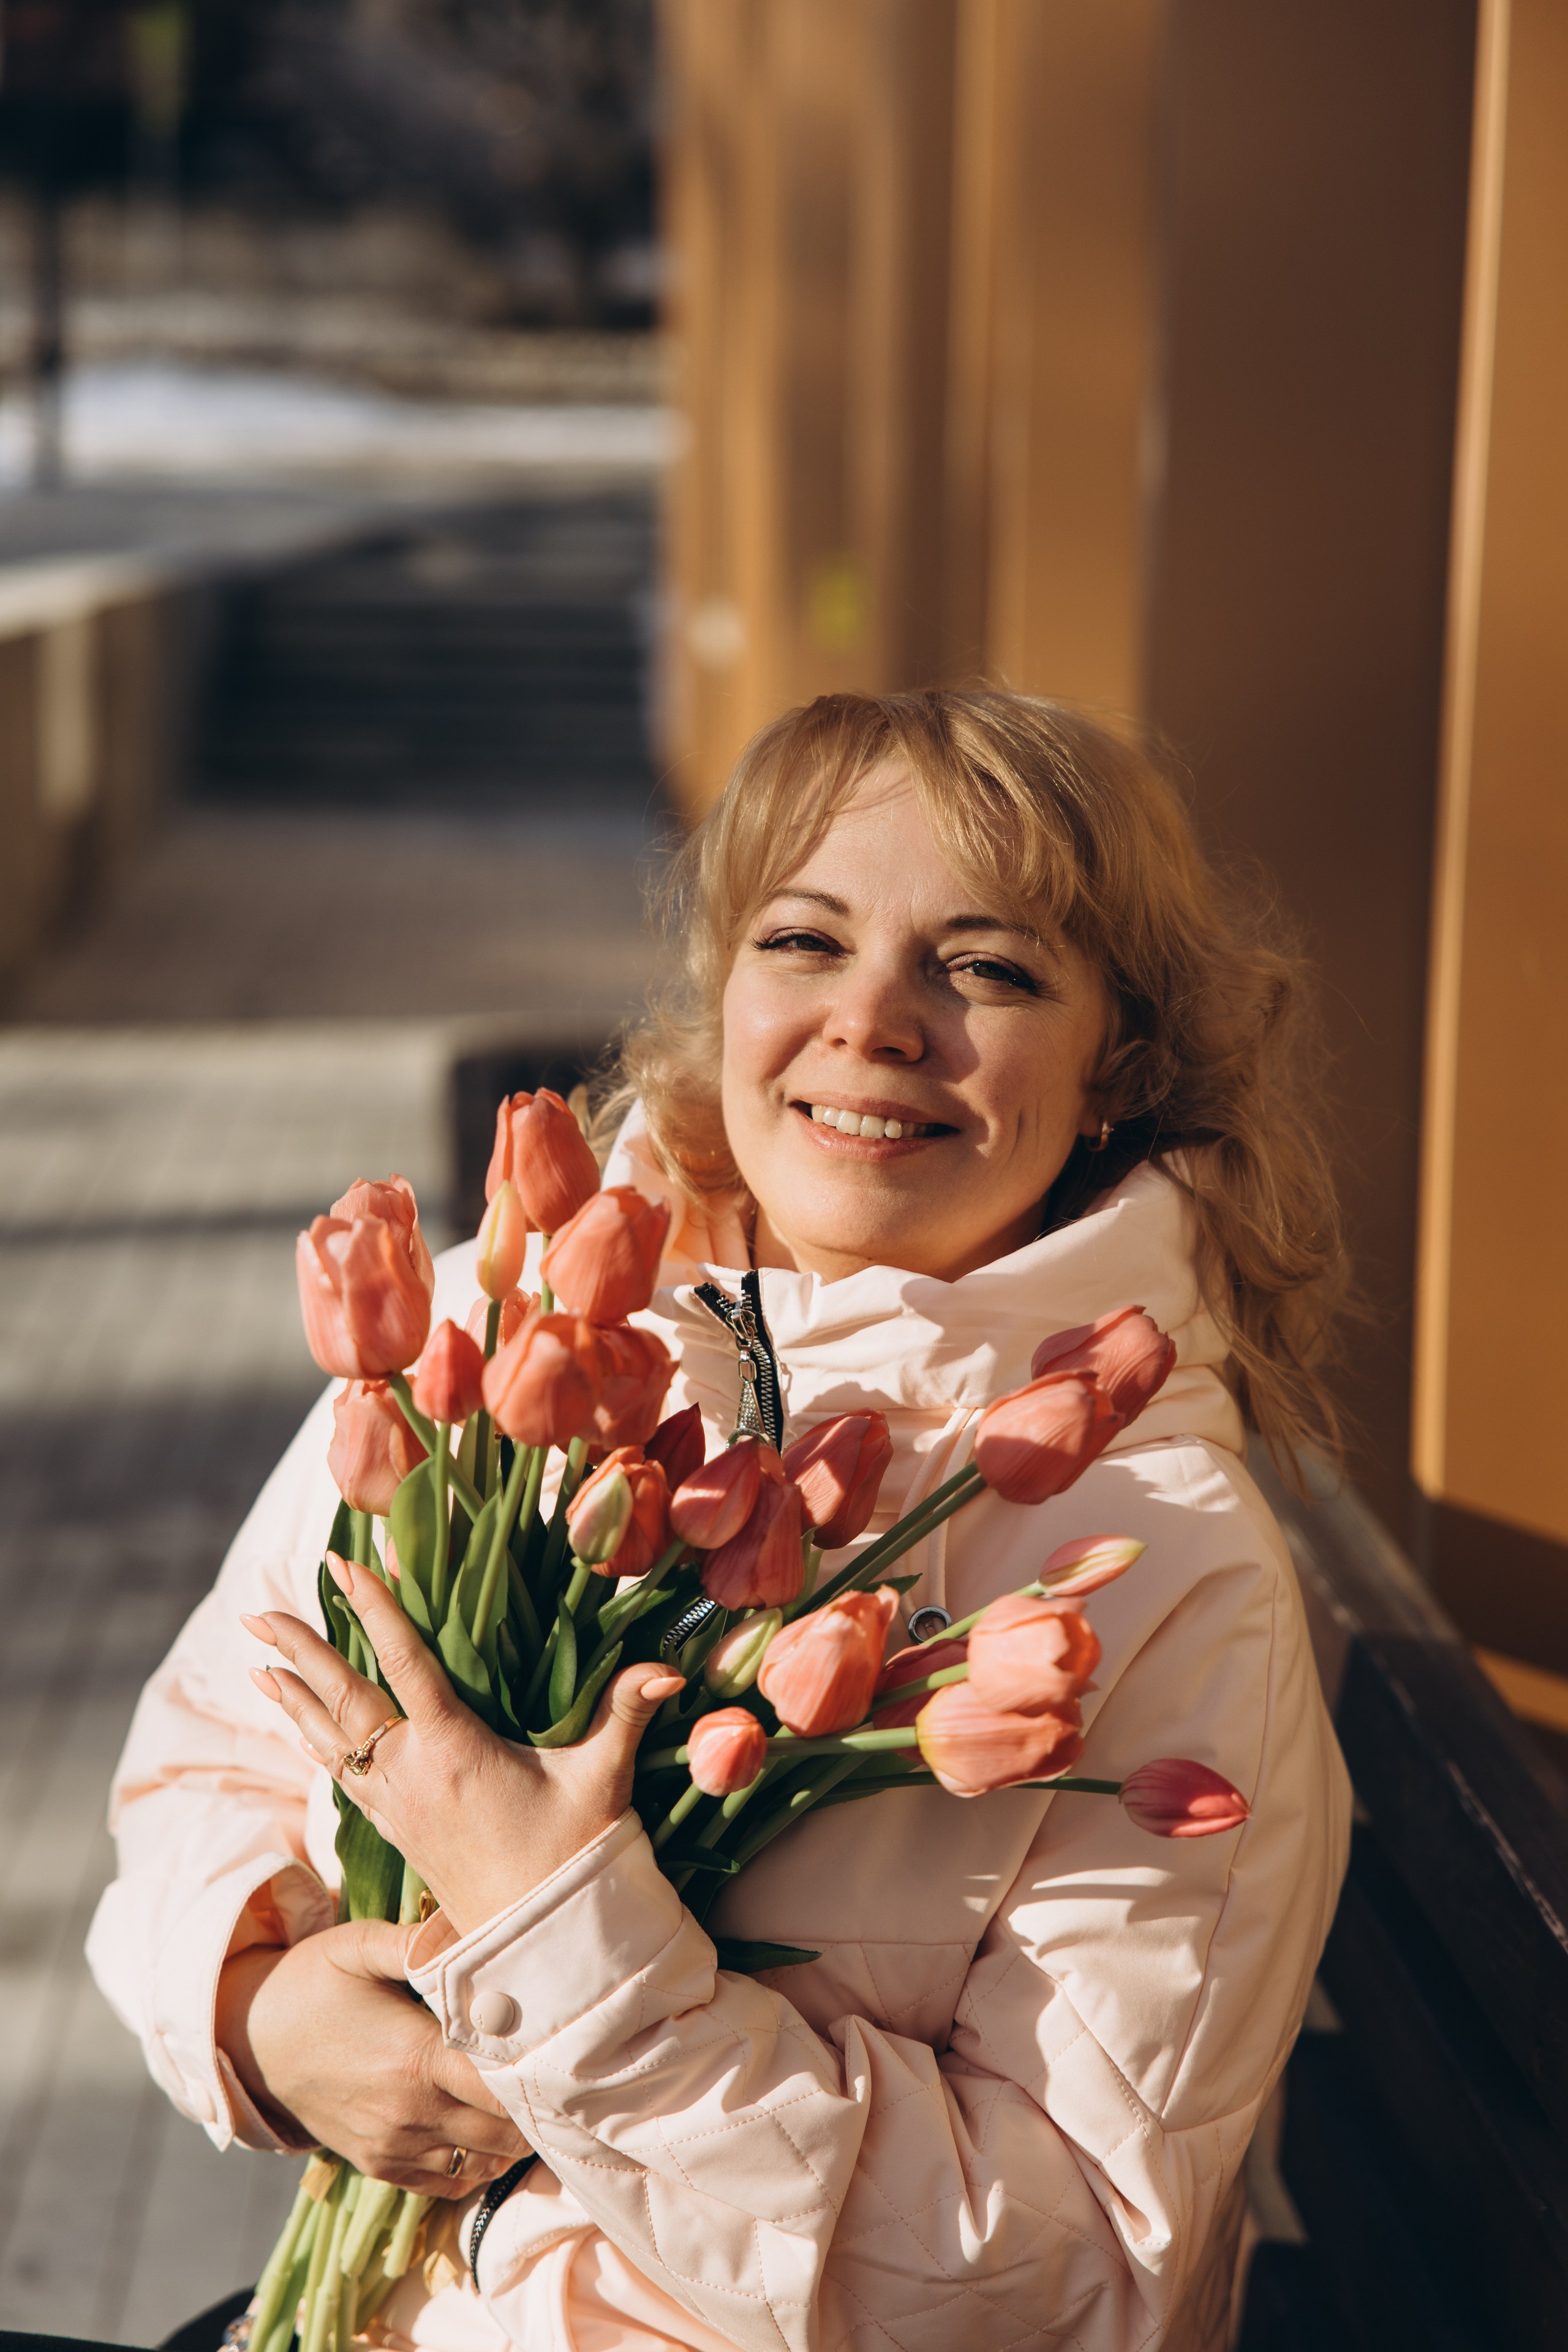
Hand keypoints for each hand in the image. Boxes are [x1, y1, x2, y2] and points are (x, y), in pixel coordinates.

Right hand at [216, 1921, 528, 2193]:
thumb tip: (473, 1926)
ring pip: (483, 2162)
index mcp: (415, 2058)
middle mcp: (409, 2113)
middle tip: (549, 2069)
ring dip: (510, 2137)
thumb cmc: (312, 1982)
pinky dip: (476, 2164)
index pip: (503, 2085)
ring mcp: (393, 2146)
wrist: (249, 2039)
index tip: (557, 2045)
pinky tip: (484, 2127)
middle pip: (504, 2131)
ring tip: (522, 2095)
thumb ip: (419, 1941)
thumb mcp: (358, 1945)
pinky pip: (448, 2183)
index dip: (538, 2070)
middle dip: (532, 2106)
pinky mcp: (379, 2165)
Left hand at [243, 1556, 683, 1939]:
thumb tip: (668, 1669)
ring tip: (256, 1656)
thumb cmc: (570, 1856)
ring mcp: (395, 1803)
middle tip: (257, 1609)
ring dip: (292, 1694)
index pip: (405, 1663)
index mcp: (453, 1749)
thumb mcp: (601, 1780)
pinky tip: (299, 1723)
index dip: (375, 1609)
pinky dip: (313, 1739)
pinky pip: (340, 1772)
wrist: (536, 1942)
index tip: (344, 1564)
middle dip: (300, 1649)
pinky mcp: (393, 1827)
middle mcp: (410, 1773)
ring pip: (330, 1738)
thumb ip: (626, 1714)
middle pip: (343, 1698)